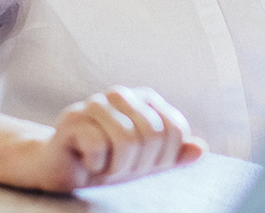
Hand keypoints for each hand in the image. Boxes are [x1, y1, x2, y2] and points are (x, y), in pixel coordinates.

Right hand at [34, 86, 207, 190]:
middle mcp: (121, 94)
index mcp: (145, 99)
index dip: (164, 157)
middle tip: (120, 168)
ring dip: (117, 167)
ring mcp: (95, 103)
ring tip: (105, 165)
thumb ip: (175, 155)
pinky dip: (96, 165)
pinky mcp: (72, 118)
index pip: (175, 129)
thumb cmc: (109, 163)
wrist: (64, 170)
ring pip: (126, 140)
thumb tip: (200, 149)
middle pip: (152, 134)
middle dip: (139, 163)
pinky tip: (87, 162)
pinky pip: (98, 146)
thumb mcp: (148, 163)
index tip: (142, 164)